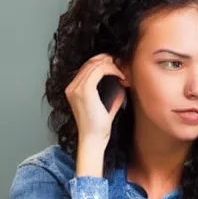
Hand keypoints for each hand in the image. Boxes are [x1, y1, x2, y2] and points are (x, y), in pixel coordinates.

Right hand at [65, 54, 125, 176]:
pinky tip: (122, 77)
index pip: (88, 66)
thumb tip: (122, 84)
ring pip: (95, 64)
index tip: (119, 67)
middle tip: (124, 65)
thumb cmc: (99, 126)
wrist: (94, 138)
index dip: (105, 62)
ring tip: (124, 72)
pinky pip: (99, 70)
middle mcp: (72, 86)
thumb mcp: (107, 105)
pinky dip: (113, 70)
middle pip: (91, 62)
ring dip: (113, 65)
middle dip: (109, 60)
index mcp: (74, 89)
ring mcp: (76, 87)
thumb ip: (113, 93)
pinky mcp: (84, 90)